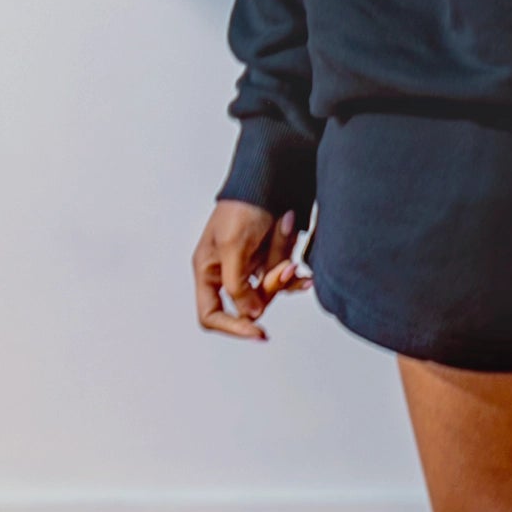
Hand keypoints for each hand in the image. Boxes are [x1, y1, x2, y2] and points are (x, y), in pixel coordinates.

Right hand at [192, 200, 312, 340]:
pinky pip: (283, 280)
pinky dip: (294, 276)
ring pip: (270, 291)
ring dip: (284, 274)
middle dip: (270, 287)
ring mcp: (249, 267)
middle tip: (284, 268)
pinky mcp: (268, 260)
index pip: (211, 314)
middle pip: (249, 304)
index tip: (258, 332)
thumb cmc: (242, 205)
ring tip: (288, 246)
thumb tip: (250, 315)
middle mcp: (226, 272)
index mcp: (207, 270)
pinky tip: (304, 274)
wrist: (269, 179)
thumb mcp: (234, 246)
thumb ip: (238, 285)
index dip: (232, 327)